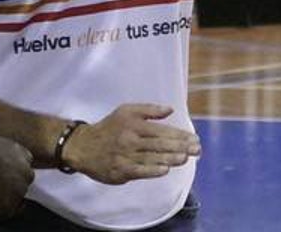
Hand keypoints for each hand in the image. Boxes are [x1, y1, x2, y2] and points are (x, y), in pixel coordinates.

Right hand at [61, 104, 200, 184]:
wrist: (83, 147)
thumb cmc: (109, 128)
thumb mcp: (126, 111)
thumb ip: (149, 110)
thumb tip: (170, 109)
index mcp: (134, 124)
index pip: (162, 130)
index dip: (179, 135)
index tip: (194, 139)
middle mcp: (131, 139)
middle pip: (160, 144)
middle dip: (180, 147)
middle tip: (197, 150)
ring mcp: (126, 156)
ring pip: (152, 157)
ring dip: (171, 158)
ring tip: (185, 158)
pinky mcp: (121, 171)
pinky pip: (140, 171)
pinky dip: (153, 170)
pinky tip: (165, 169)